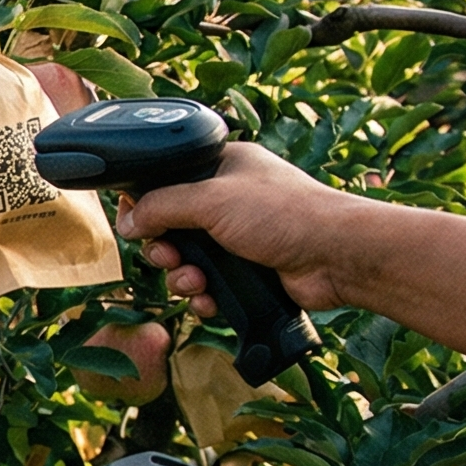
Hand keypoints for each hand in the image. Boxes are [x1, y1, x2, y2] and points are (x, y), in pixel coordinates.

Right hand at [116, 143, 368, 315]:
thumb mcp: (211, 198)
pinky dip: (203, 296)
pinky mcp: (248, 272)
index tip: (137, 222)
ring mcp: (240, 239)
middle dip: (165, 249)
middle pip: (172, 227)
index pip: (169, 182)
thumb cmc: (287, 213)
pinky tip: (210, 298)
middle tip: (169, 256)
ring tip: (195, 281)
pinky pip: (209, 286)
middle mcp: (230, 202)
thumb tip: (127, 221)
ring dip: (183, 277)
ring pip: (188, 261)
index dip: (148, 204)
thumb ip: (162, 206)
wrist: (337, 256)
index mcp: (224, 168)